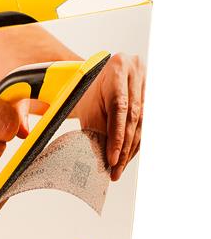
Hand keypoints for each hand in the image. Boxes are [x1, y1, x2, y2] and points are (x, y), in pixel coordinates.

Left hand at [72, 53, 145, 180]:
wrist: (95, 76)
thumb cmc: (88, 91)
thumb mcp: (87, 106)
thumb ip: (96, 127)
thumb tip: (103, 158)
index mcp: (118, 68)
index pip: (120, 108)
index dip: (117, 136)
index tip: (112, 159)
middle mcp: (137, 71)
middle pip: (133, 117)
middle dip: (123, 148)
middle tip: (115, 170)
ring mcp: (147, 82)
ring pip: (142, 123)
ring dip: (130, 149)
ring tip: (119, 168)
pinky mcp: (151, 95)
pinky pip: (145, 123)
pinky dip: (135, 142)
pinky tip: (127, 157)